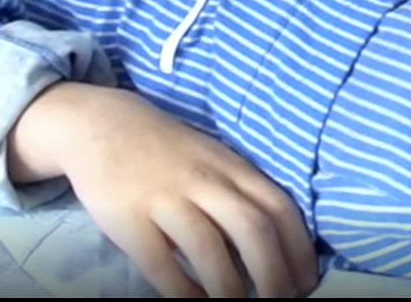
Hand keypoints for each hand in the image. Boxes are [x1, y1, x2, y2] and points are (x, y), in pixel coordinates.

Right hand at [8, 84, 314, 298]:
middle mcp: (206, 180)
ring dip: (229, 287)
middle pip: (252, 228)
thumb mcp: (216, 161)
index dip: (298, 248)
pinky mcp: (128, 218)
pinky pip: (160, 262)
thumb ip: (243, 193)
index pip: (279, 207)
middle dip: (272, 272)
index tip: (307, 280)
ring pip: (208, 247)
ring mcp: (166, 197)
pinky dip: (181, 289)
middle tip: (281, 301)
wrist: (103, 125)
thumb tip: (277, 246)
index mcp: (234, 167)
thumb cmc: (170, 151)